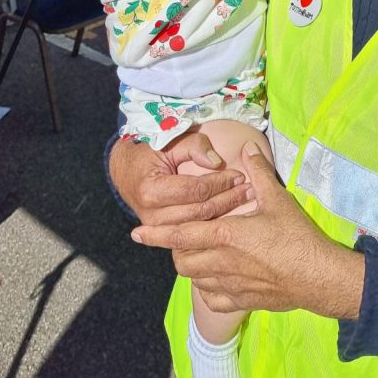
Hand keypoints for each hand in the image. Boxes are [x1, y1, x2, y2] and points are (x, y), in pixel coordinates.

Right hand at [108, 132, 251, 225]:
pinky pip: (193, 233)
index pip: (195, 190)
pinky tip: (233, 214)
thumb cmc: (150, 151)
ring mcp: (158, 229)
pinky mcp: (165, 235)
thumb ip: (194, 146)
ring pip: (199, 227)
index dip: (219, 183)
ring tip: (247, 199)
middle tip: (251, 189)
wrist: (126, 171)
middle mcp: (152, 216)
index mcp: (151, 190)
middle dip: (228, 199)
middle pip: (200, 212)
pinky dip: (214, 224)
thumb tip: (217, 162)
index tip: (239, 174)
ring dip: (225, 213)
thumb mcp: (170, 141)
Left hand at [131, 141, 363, 317]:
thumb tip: (247, 147)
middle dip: (177, 248)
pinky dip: (207, 288)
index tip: (136, 233)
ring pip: (194, 279)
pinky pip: (211, 298)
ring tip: (201, 253)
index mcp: (224, 235)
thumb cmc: (297, 236)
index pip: (180, 234)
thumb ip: (258, 171)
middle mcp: (221, 262)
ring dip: (192, 266)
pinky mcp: (242, 301)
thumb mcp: (277, 198)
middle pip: (182, 259)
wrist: (318, 276)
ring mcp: (230, 285)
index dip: (156, 234)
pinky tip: (217, 277)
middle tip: (185, 236)